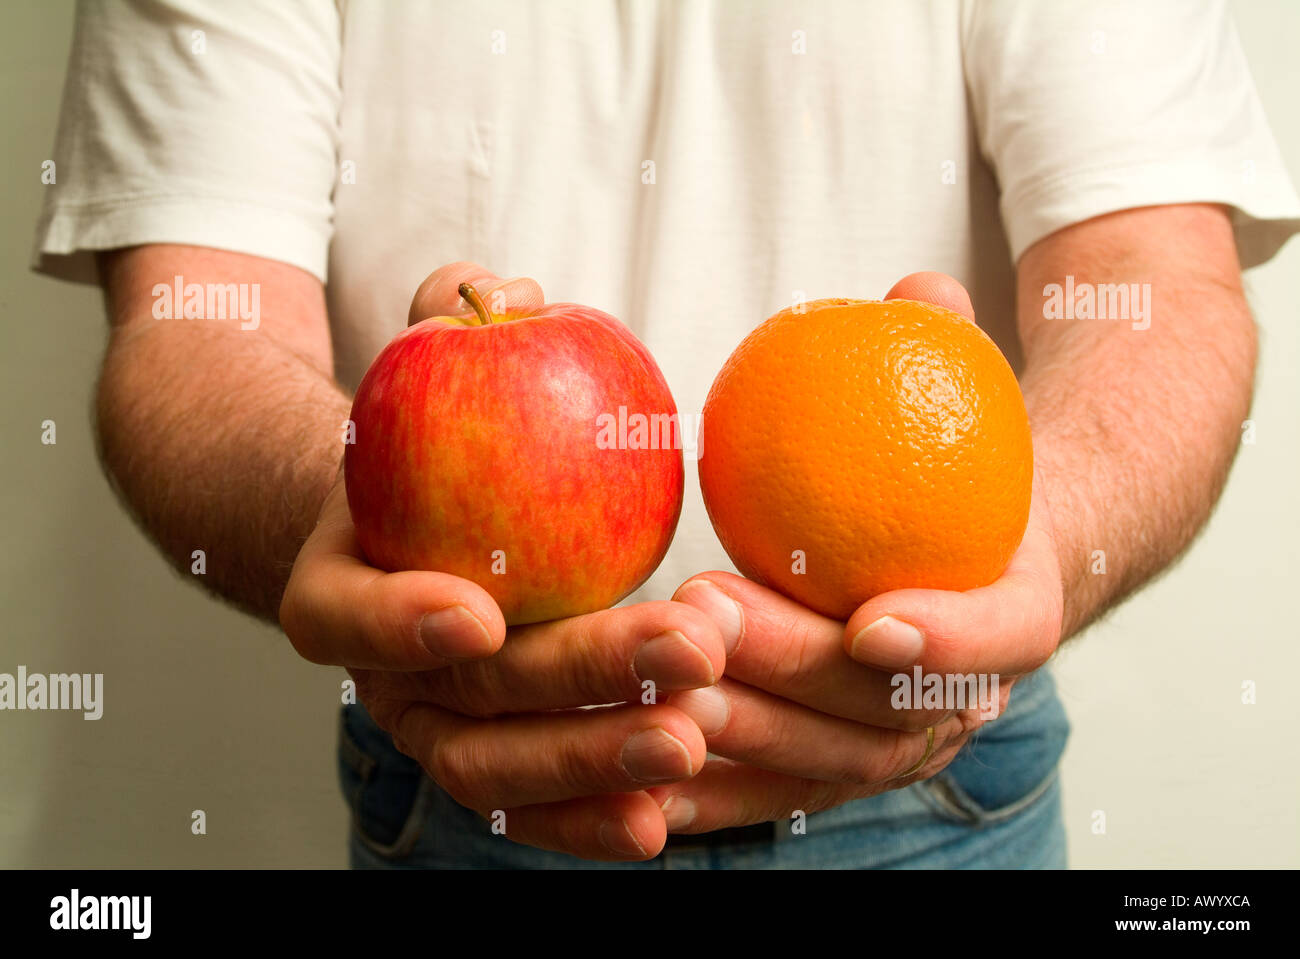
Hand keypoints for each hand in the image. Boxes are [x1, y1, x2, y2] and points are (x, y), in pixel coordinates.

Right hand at [279, 263, 726, 860]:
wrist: (416, 535)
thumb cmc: (424, 444)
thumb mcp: (423, 366)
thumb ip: (446, 318)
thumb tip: (503, 292)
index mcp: (336, 588)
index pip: (346, 614)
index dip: (400, 622)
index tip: (479, 612)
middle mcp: (382, 673)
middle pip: (466, 695)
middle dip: (577, 680)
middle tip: (684, 649)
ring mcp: (439, 726)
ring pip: (498, 769)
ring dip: (597, 759)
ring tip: (694, 735)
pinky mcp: (498, 758)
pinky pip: (538, 804)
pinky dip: (594, 812)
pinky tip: (667, 811)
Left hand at [646, 273, 1065, 833]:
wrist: (968, 555)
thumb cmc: (953, 465)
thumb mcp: (966, 397)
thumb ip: (946, 347)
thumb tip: (914, 291)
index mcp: (1017, 611)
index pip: (1004, 635)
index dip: (951, 641)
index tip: (874, 622)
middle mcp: (969, 697)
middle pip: (892, 712)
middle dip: (795, 672)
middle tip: (706, 612)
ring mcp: (900, 741)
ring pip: (829, 765)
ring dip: (743, 734)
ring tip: (656, 683)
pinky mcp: (836, 765)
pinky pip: (778, 792)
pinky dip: (717, 794)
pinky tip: (640, 776)